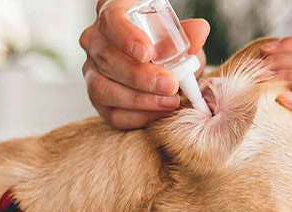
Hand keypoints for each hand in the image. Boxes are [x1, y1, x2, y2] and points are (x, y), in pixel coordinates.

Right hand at [80, 0, 208, 129]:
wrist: (161, 68)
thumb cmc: (165, 45)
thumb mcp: (177, 38)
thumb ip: (187, 36)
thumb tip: (200, 31)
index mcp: (112, 15)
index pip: (110, 20)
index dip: (126, 37)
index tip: (147, 53)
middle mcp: (95, 41)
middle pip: (107, 58)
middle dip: (141, 76)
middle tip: (171, 84)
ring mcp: (92, 71)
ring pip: (103, 89)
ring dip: (140, 100)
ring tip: (169, 101)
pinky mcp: (99, 99)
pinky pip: (111, 113)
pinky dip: (138, 117)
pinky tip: (159, 113)